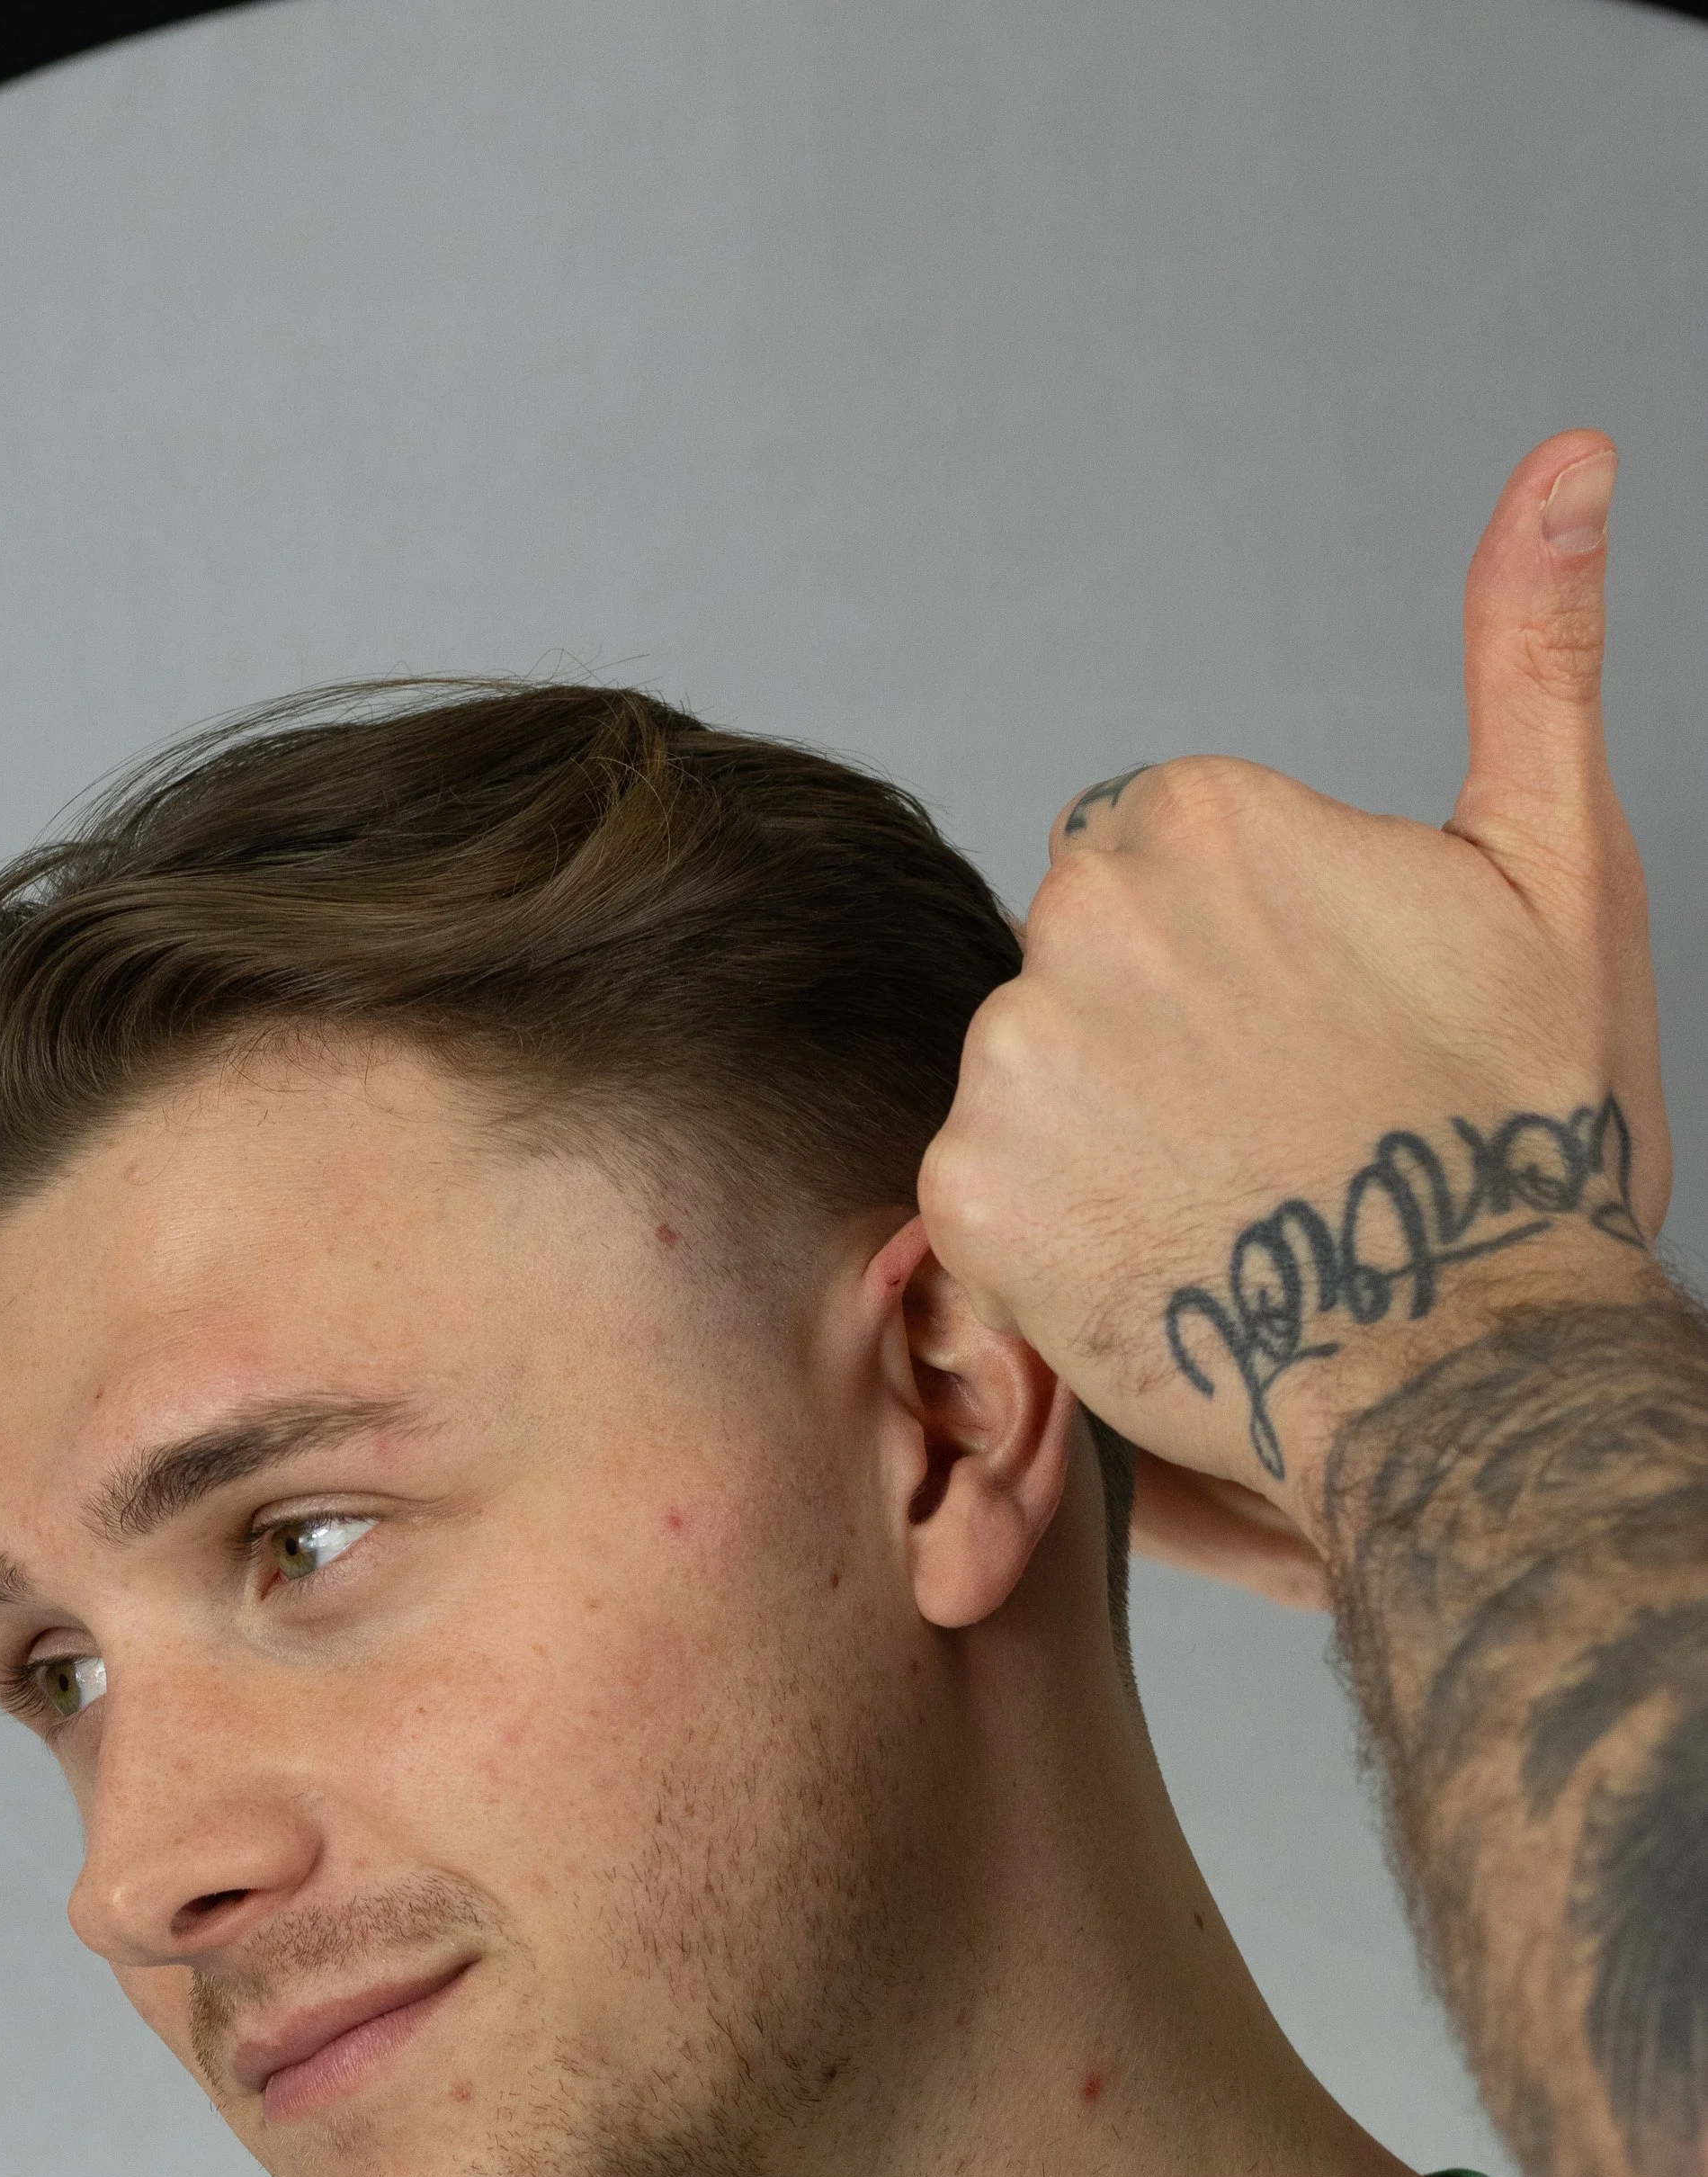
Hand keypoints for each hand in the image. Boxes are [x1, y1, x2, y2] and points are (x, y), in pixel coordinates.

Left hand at [918, 431, 1670, 1563]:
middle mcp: (1072, 919)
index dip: (1246, 962)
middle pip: (1084, 968)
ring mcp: (1010, 1064)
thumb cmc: (1523, 1124)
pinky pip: (987, 1190)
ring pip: (1034, 1077)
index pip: (1159, 869)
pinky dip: (1054, 1229)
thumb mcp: (1554, 863)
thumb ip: (1530, 647)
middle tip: (1276, 1132)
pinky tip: (1162, 1256)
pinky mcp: (969, 1195)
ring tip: (1226, 1202)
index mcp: (1189, 817)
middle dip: (1161, 1038)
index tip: (1321, 1036)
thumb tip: (1567, 456)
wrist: (1472, 1360)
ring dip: (1105, 1135)